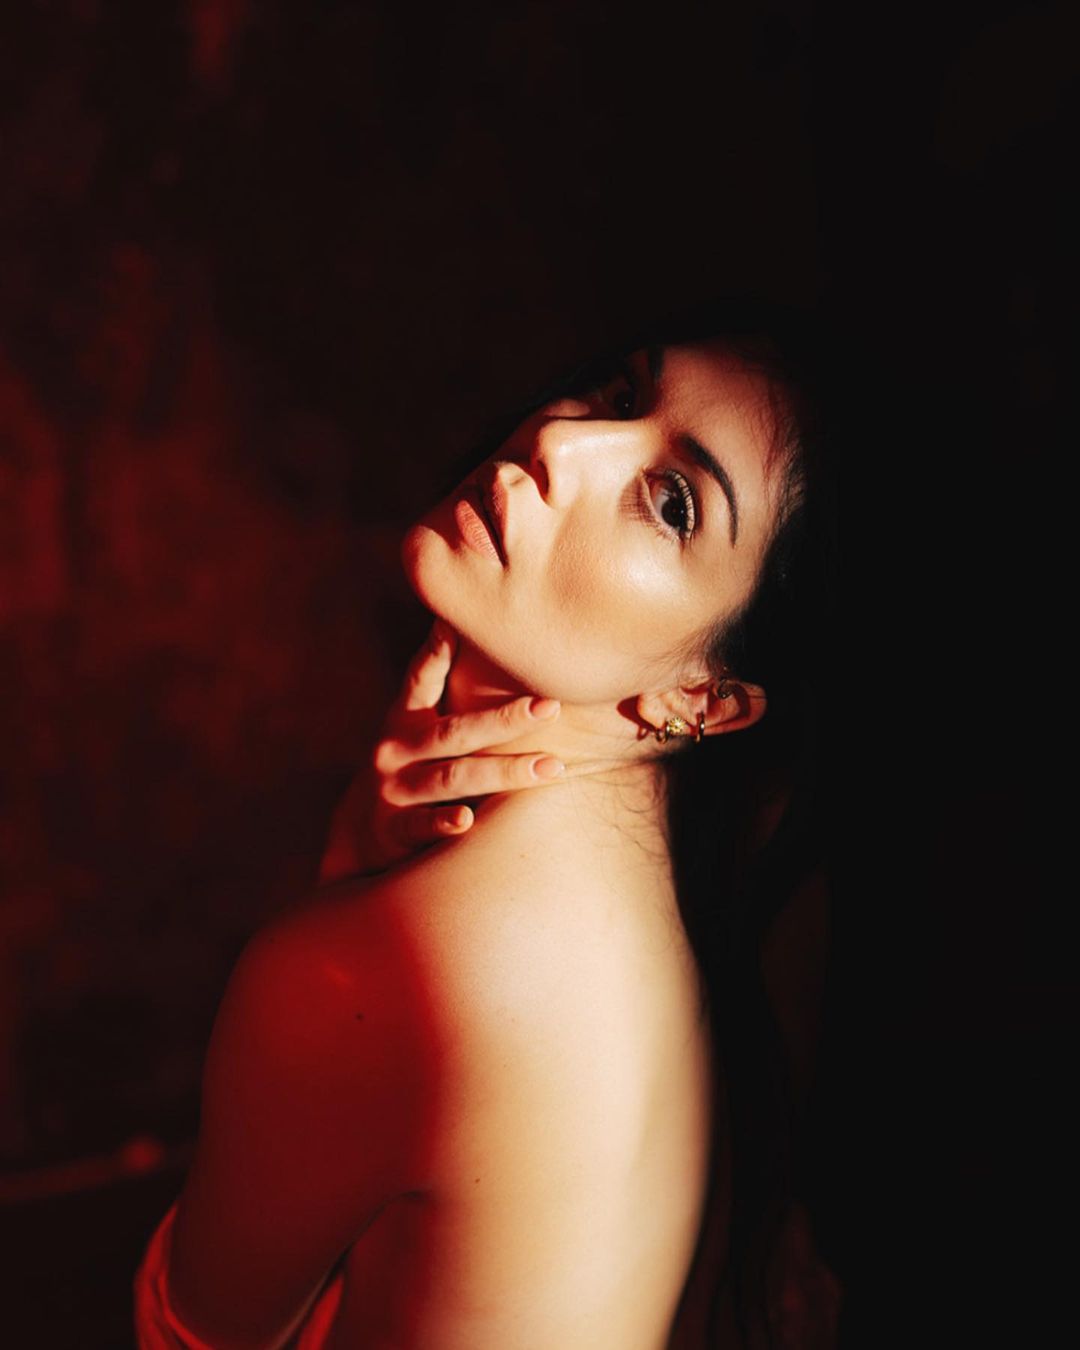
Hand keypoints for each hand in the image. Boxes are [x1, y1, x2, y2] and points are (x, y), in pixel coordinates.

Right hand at [317, 620, 562, 882]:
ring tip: (552, 767)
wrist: (357, 835)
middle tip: (551, 707)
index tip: (455, 625)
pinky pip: (422, 826)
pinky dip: (444, 822)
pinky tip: (467, 820)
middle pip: (455, 732)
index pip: (420, 679)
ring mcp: (395, 791)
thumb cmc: (406, 765)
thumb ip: (438, 682)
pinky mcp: (395, 831)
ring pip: (453, 778)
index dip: (436, 652)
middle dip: (504, 719)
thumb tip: (463, 624)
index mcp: (403, 718)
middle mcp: (397, 750)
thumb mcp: (413, 724)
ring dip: (504, 772)